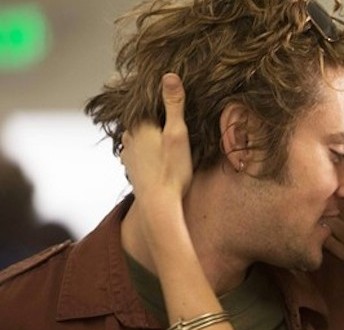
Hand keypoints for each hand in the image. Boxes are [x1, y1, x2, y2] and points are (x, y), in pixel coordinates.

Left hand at [121, 73, 192, 201]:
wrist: (158, 204)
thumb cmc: (172, 170)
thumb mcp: (178, 134)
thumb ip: (173, 104)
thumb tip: (169, 75)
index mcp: (140, 124)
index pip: (146, 101)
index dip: (156, 96)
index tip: (166, 89)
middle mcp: (129, 136)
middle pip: (141, 117)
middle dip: (151, 113)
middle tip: (165, 110)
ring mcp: (128, 152)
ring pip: (137, 134)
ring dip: (147, 131)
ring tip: (160, 130)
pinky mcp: (132, 167)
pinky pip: (137, 150)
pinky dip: (145, 147)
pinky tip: (154, 151)